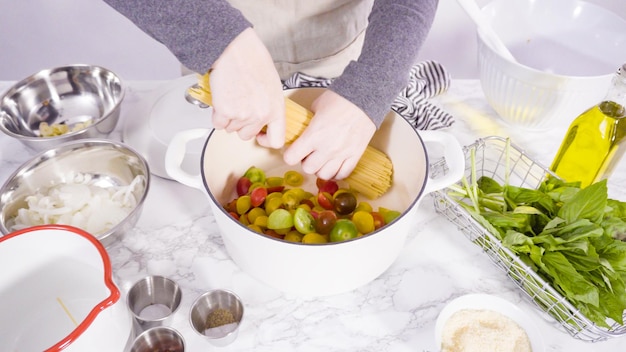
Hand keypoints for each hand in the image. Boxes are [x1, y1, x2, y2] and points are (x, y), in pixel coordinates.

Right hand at [209, 28, 284, 148]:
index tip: (260, 135)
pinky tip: (222, 100)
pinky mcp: (225, 112)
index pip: (276, 140)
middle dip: (242, 125)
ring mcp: (242, 115)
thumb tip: (265, 117)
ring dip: (229, 118)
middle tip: (239, 108)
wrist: (235, 50)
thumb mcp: (273, 86)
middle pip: (247, 135)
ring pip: (231, 129)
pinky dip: (217, 115)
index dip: (266, 140)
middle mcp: (261, 115)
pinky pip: (218, 124)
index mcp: (276, 109)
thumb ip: (270, 106)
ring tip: (232, 98)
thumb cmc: (253, 61)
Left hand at [283, 90, 375, 179]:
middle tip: (308, 154)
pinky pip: (343, 174)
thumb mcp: (317, 107)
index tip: (292, 151)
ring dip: (320, 169)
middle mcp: (327, 148)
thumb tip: (304, 127)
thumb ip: (308, 121)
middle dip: (305, 162)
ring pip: (325, 175)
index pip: (291, 158)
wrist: (365, 98)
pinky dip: (336, 173)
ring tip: (321, 161)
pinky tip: (334, 166)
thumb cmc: (341, 99)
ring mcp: (342, 154)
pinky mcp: (355, 155)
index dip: (289, 155)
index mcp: (314, 135)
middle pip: (308, 169)